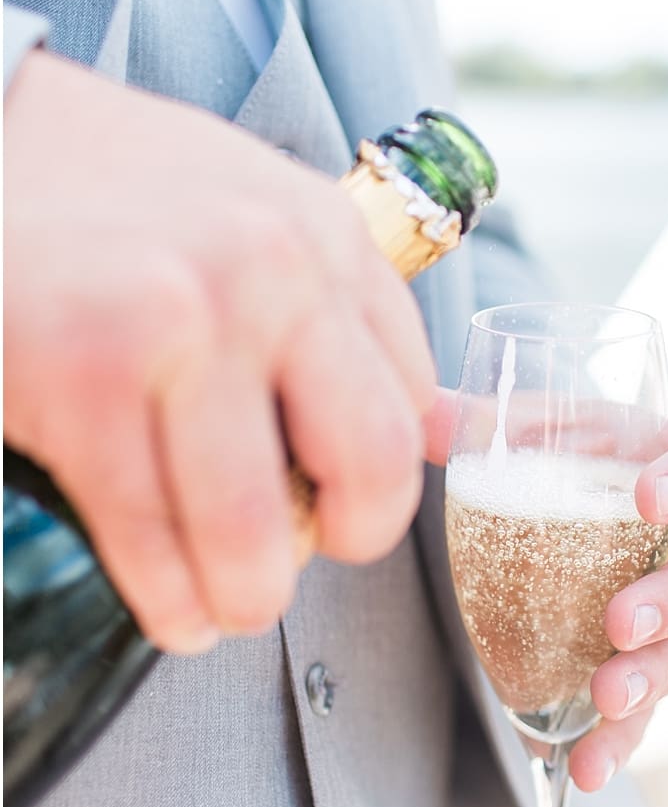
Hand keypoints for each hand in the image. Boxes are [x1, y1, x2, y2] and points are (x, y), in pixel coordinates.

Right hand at [3, 52, 435, 651]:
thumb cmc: (110, 195)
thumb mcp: (254, 217)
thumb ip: (344, 316)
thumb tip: (449, 433)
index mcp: (325, 236)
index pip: (409, 398)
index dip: (383, 481)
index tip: (345, 512)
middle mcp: (269, 272)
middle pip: (366, 464)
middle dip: (343, 545)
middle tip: (296, 572)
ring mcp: (177, 321)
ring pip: (250, 523)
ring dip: (242, 596)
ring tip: (225, 611)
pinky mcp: (80, 373)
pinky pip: (146, 528)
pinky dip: (165, 593)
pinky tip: (171, 608)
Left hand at [424, 398, 667, 792]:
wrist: (565, 502)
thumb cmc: (564, 454)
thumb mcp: (526, 433)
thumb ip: (479, 423)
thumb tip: (419, 412)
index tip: (650, 495)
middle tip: (623, 620)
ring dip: (655, 675)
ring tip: (608, 698)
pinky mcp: (652, 663)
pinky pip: (650, 706)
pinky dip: (620, 740)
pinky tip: (585, 767)